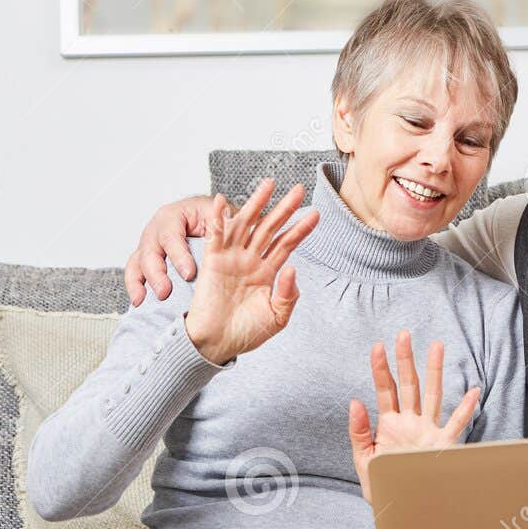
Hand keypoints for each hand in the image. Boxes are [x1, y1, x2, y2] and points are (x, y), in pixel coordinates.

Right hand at [126, 194, 217, 305]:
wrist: (212, 228)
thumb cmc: (216, 221)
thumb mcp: (223, 217)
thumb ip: (224, 222)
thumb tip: (226, 218)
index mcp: (174, 216)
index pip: (171, 234)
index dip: (178, 254)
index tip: (189, 274)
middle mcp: (156, 230)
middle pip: (150, 250)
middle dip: (156, 274)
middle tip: (165, 292)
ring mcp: (148, 247)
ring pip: (137, 263)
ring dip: (138, 283)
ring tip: (143, 301)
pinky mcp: (146, 263)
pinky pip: (135, 274)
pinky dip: (135, 288)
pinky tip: (139, 303)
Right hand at [182, 179, 319, 364]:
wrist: (217, 343)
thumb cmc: (246, 333)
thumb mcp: (277, 317)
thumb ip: (288, 295)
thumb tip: (293, 268)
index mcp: (267, 272)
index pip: (287, 244)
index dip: (300, 229)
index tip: (315, 214)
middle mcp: (250, 260)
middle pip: (269, 228)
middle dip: (284, 208)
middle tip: (299, 189)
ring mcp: (231, 258)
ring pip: (246, 224)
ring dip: (256, 204)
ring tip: (269, 184)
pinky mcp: (212, 262)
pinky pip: (215, 236)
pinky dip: (217, 218)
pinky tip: (221, 200)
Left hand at [348, 330, 480, 503]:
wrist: (402, 510)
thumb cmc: (383, 486)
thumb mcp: (363, 460)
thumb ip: (358, 432)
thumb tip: (354, 402)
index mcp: (389, 425)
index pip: (384, 390)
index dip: (380, 368)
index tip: (377, 346)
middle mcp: (410, 423)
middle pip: (409, 384)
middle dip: (406, 359)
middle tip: (403, 334)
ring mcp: (428, 432)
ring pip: (432, 395)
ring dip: (434, 371)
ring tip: (436, 346)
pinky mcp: (442, 446)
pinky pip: (456, 424)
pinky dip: (466, 409)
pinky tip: (474, 391)